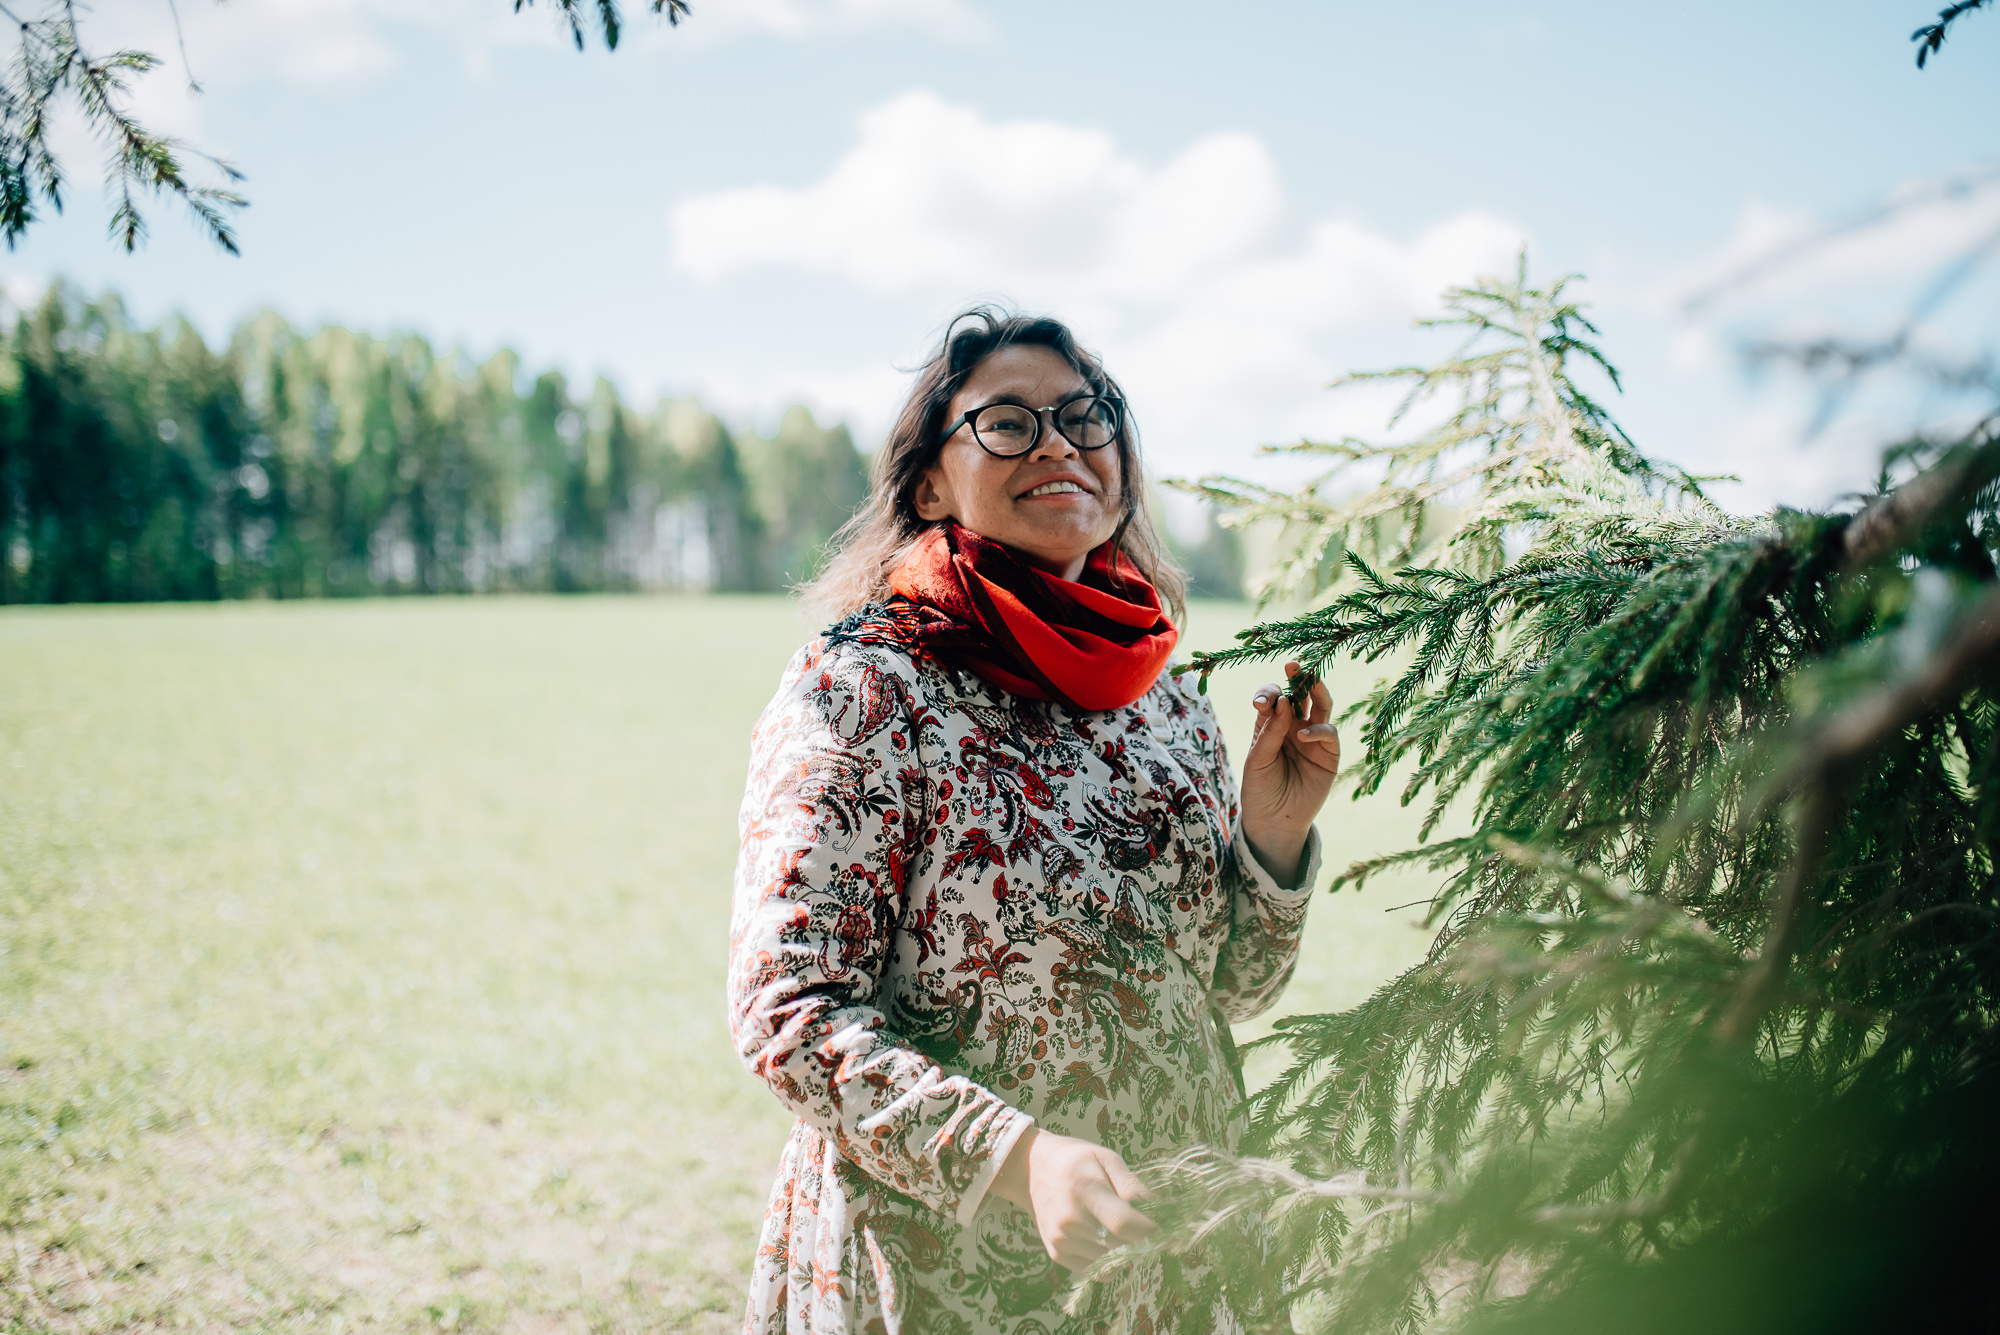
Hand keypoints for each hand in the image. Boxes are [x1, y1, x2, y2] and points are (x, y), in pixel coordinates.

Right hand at [988, 1127, 1157, 1270]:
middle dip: (1141, 1240)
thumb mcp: (1105, 1158)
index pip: (1123, 1222)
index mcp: (1084, 1190)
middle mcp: (1070, 1220)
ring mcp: (1062, 1240)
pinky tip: (1107, 1241)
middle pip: (1119, 1244)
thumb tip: (1157, 1208)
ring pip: (1110, 1261)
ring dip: (1125, 1252)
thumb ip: (1131, 1184)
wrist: (1030, 1170)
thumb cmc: (1074, 1160)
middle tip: (1147, 1229)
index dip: (1149, 1229)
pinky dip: (1109, 1262)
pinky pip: (1095, 1271)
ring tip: (1124, 1232)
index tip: (1163, 1227)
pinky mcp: (1057, 1254)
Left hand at [1239, 661, 1339, 883]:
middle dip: (1298, 679)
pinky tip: (1304, 734)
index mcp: (1272, 724)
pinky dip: (1319, 730)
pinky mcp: (1329, 755)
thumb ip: (1270, 732)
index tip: (1261, 702)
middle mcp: (1294, 726)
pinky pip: (1329, 733)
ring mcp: (1313, 739)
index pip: (1274, 699)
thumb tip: (1286, 701)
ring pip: (1321, 706)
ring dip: (1318, 690)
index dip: (1270, 693)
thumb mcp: (1257, 759)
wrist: (1273, 820)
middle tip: (1293, 666)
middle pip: (1301, 695)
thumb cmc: (1259, 788)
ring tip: (1310, 681)